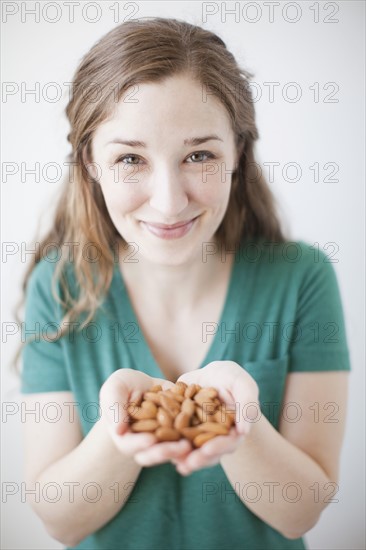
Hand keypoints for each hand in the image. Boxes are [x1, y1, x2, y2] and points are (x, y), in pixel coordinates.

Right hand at [99, 369, 191, 465]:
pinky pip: (186, 439)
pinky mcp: (178, 433)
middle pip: (152, 453)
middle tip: (180, 447)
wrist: (144, 385)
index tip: (151, 439)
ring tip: (192, 445)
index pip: (129, 444)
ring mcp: (162, 441)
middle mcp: (144, 444)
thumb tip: (118, 430)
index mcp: (125, 437)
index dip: (139, 443)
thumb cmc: (124, 386)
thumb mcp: (114, 388)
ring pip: (170, 451)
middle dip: (166, 452)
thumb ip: (114, 407)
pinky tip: (205, 434)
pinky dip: (195, 438)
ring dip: (181, 450)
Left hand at [170, 361, 259, 475]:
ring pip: (192, 450)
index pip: (227, 443)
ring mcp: (198, 436)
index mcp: (232, 431)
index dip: (218, 447)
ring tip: (174, 462)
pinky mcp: (183, 430)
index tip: (207, 451)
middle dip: (198, 458)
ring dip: (183, 457)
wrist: (210, 374)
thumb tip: (244, 431)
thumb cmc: (231, 378)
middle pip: (208, 452)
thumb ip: (247, 404)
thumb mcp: (242, 384)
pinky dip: (168, 444)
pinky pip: (176, 440)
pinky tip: (159, 448)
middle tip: (188, 463)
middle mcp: (215, 438)